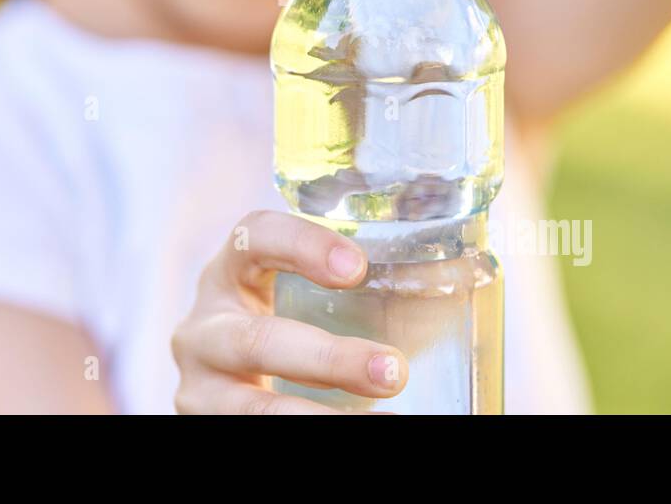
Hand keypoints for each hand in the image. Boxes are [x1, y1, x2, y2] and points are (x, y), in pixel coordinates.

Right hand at [171, 210, 407, 413]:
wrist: (226, 382)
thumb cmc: (287, 327)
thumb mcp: (301, 300)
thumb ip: (359, 290)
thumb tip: (470, 282)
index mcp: (230, 273)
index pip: (254, 237)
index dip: (301, 245)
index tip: (358, 267)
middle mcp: (204, 327)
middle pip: (255, 341)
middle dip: (329, 360)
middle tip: (393, 370)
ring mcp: (199, 385)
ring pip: (253, 408)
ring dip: (318, 419)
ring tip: (386, 421)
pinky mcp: (204, 424)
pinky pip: (252, 434)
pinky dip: (309, 432)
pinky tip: (357, 433)